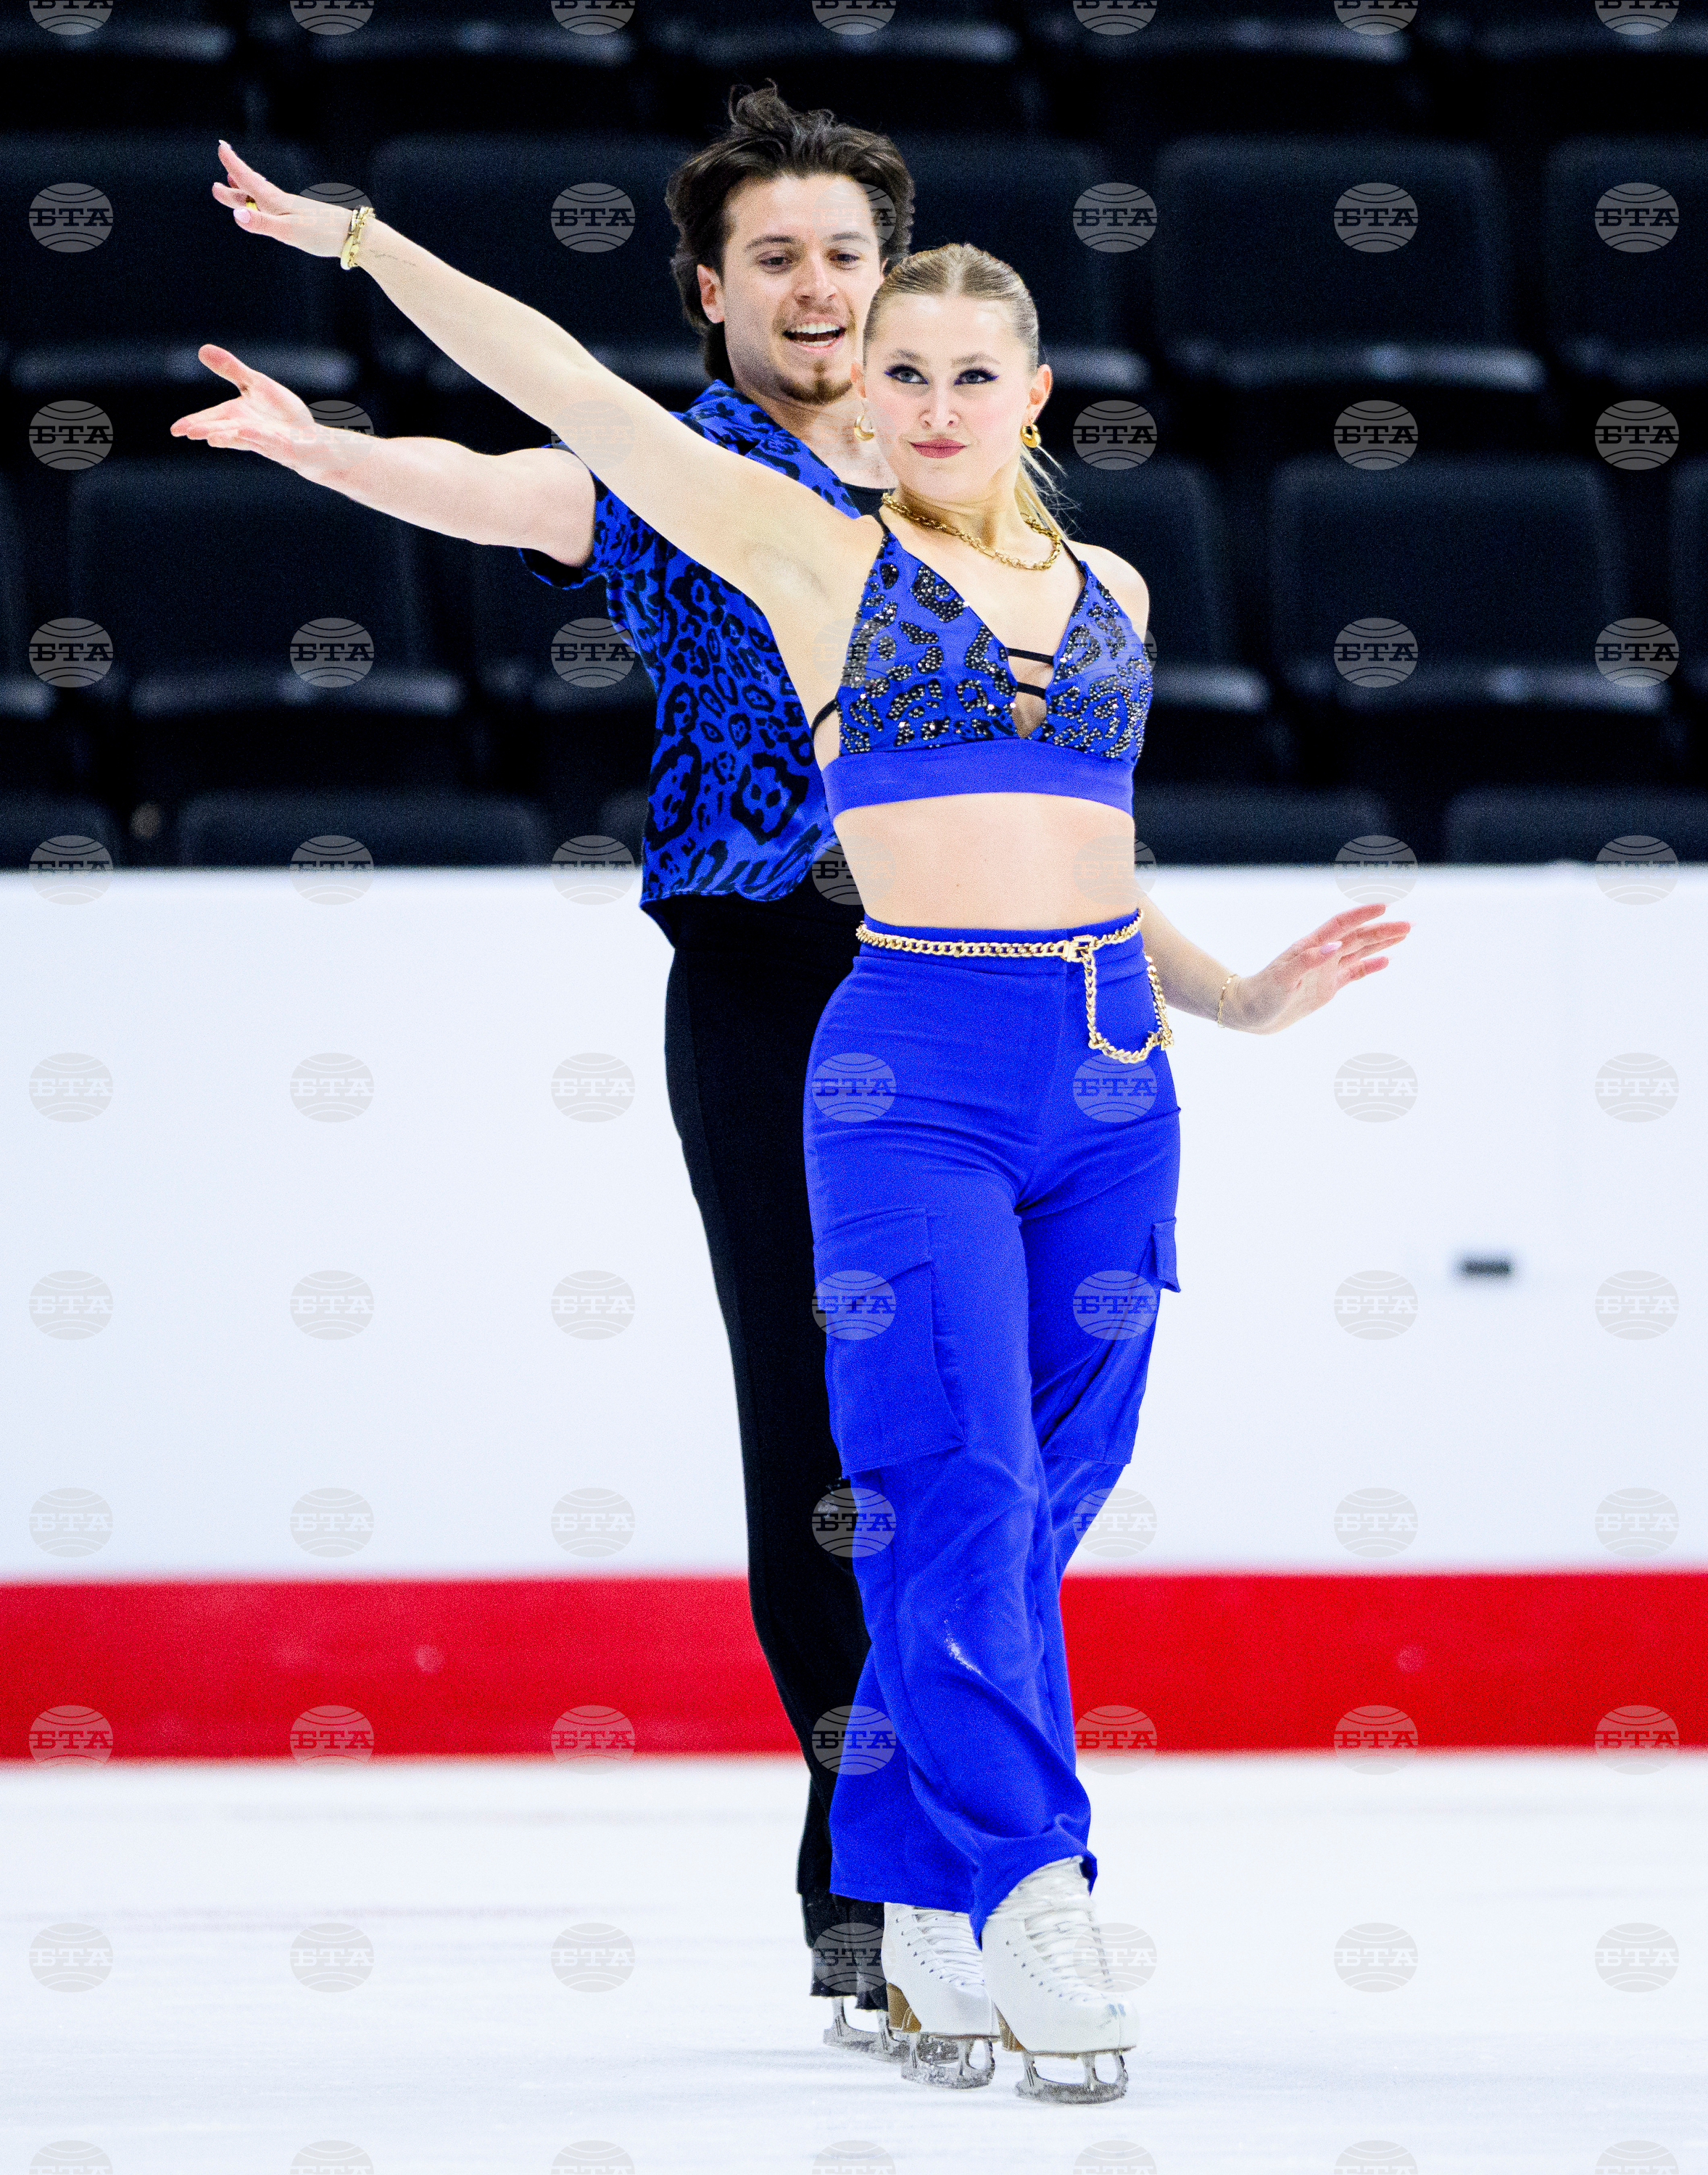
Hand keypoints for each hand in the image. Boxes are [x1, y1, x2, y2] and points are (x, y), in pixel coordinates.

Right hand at [169, 345, 368, 482]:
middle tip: (187, 433)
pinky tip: (245, 431)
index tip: (175, 430)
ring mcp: (264, 440)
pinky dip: (257, 435)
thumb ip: (231, 370)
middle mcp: (246, 430)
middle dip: (206, 430)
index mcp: (236, 416)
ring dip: (227, 438)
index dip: (193, 423)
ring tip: (210, 439)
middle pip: (223, 430)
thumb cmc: (280, 413)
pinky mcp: (283, 446)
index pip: (211, 419)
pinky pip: (269, 440)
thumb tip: (202, 349)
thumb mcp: (255, 385)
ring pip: (243, 439)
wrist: (309, 437)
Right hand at [212, 139, 351, 257]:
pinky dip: (263, 201)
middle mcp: (282, 203)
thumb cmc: (322, 234)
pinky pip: (276, 206)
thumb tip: (237, 214)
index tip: (222, 146)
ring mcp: (292, 209)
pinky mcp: (303, 218)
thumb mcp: (288, 231)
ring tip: (234, 182)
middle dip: (234, 183)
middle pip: (252, 191)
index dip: (234, 166)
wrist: (354, 235)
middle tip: (217, 180)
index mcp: (276, 203)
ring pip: (263, 197)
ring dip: (246, 190)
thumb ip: (262, 224)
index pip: (249, 181)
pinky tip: (268, 205)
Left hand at [1227, 903, 1410, 1034]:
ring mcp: (1326, 970)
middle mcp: (1321, 955)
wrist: (1250, 1013)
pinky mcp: (1327, 987)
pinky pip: (1354, 973)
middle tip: (1411, 924)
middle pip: (1357, 937)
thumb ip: (1308, 961)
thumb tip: (1335, 945)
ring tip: (1405, 933)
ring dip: (1382, 943)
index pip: (1341, 925)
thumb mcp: (1283, 979)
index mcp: (1310, 947)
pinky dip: (1370, 966)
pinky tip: (1387, 960)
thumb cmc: (1262, 995)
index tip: (1384, 907)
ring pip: (1360, 951)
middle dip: (1383, 929)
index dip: (1361, 915)